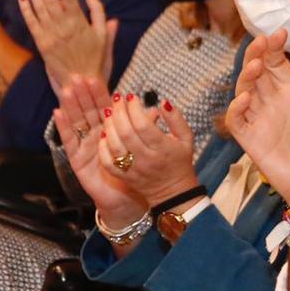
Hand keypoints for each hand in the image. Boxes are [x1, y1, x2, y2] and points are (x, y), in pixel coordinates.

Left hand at [21, 0, 117, 91]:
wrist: (81, 83)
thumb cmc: (95, 58)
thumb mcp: (103, 34)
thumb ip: (99, 11)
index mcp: (80, 23)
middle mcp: (63, 28)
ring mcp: (51, 36)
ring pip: (39, 8)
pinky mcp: (41, 45)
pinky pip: (31, 23)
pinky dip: (26, 9)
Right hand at [55, 76, 147, 225]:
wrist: (127, 199)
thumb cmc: (135, 171)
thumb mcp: (144, 147)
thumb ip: (147, 128)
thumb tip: (158, 109)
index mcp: (113, 129)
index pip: (104, 107)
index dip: (98, 93)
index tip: (93, 78)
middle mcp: (97, 134)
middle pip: (88, 111)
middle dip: (82, 95)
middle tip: (77, 78)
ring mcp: (86, 145)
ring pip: (77, 122)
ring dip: (71, 106)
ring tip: (67, 91)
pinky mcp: (77, 158)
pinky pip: (69, 141)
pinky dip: (63, 127)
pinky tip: (58, 113)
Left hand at [101, 92, 201, 206]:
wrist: (174, 192)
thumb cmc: (180, 161)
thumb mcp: (186, 138)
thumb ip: (176, 118)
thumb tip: (163, 102)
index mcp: (163, 148)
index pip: (144, 125)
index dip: (134, 109)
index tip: (131, 97)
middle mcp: (147, 159)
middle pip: (126, 133)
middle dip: (119, 112)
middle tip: (117, 99)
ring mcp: (134, 169)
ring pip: (115, 146)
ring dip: (109, 126)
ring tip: (109, 113)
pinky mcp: (125, 177)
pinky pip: (108, 162)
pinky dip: (103, 148)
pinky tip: (105, 134)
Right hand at [224, 33, 289, 208]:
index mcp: (289, 91)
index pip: (274, 61)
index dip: (273, 46)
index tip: (280, 33)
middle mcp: (271, 102)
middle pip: (256, 71)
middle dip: (256, 54)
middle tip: (263, 41)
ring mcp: (260, 120)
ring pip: (244, 91)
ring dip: (246, 77)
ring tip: (256, 65)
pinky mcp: (252, 140)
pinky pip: (237, 122)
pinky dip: (237, 109)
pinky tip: (246, 98)